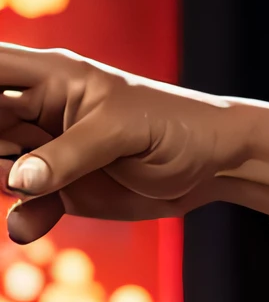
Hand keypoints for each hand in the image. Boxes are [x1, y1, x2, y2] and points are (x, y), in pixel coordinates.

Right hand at [0, 42, 268, 242]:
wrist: (214, 165)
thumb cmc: (176, 125)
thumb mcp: (121, 130)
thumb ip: (67, 154)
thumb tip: (17, 180)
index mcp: (49, 76)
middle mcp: (38, 112)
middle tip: (16, 161)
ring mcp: (46, 153)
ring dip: (5, 185)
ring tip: (39, 190)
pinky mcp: (60, 190)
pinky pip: (24, 206)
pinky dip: (24, 218)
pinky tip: (32, 225)